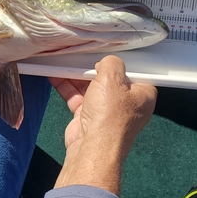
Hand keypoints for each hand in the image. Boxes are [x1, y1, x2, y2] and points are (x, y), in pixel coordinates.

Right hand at [48, 55, 156, 194]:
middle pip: (109, 79)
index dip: (121, 62)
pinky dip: (66, 85)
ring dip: (76, 75)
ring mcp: (105, 111)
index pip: (135, 72)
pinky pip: (77, 96)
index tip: (108, 51)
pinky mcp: (87, 117)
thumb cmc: (109, 114)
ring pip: (90, 87)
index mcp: (142, 95)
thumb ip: (111, 63)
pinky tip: (54, 73)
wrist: (90, 146)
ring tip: (64, 60)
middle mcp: (126, 104)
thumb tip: (106, 62)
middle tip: (82, 54)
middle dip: (93, 67)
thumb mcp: (112, 78)